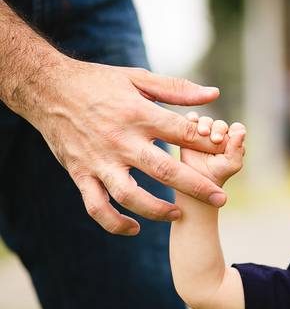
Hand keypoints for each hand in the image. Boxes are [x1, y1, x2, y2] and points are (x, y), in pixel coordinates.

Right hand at [27, 58, 228, 234]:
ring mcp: (99, 160)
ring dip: (156, 210)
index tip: (225, 152)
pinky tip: (134, 230)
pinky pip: (97, 206)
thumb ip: (177, 89)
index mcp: (138, 114)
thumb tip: (213, 94)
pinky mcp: (80, 174)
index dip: (206, 144)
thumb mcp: (138, 78)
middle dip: (195, 186)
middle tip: (220, 199)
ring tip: (177, 215)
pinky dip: (114, 223)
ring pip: (130, 195)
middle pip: (163, 169)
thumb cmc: (98, 82)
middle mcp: (120, 140)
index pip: (180, 133)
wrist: (45, 88)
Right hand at [180, 114, 245, 186]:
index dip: (235, 130)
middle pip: (220, 124)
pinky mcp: (190, 131)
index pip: (237, 128)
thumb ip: (237, 148)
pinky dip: (192, 117)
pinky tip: (192, 120)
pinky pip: (192, 119)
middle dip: (219, 130)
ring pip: (206, 121)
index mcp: (233, 141)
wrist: (196, 180)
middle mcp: (219, 135)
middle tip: (216, 140)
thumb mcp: (232, 164)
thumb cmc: (218, 173)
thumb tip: (242, 132)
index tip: (230, 136)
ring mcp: (205, 132)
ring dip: (205, 124)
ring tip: (203, 132)